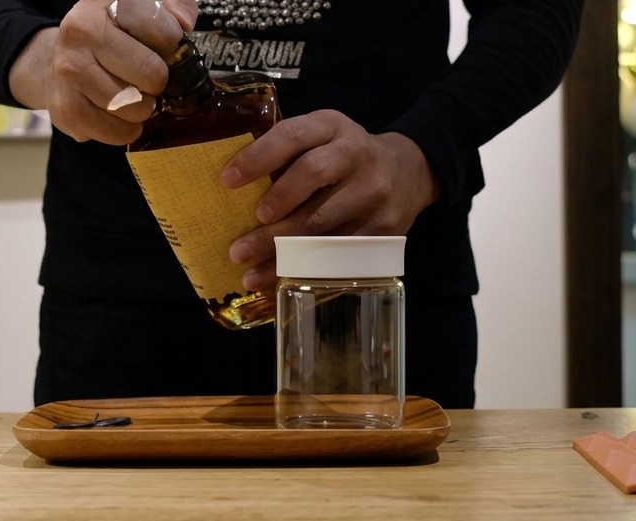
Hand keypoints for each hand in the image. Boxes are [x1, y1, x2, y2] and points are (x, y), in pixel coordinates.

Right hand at [8, 0, 197, 144]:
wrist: (60, 63)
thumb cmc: (113, 38)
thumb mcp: (141, 9)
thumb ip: (173, 6)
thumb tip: (184, 22)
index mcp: (105, 2)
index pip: (163, 30)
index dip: (173, 46)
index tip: (163, 49)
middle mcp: (82, 30)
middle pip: (153, 74)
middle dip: (158, 82)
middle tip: (145, 78)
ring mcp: (70, 70)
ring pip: (137, 108)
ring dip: (143, 108)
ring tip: (131, 95)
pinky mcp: (66, 108)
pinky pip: (119, 133)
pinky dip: (126, 129)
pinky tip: (117, 113)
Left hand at [222, 110, 440, 291]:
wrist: (409, 172)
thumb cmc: (346, 157)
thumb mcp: (322, 138)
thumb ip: (286, 153)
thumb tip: (231, 189)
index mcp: (333, 127)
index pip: (292, 136)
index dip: (258, 158)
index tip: (226, 181)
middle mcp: (357, 154)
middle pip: (311, 177)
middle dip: (272, 212)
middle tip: (239, 246)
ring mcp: (373, 193)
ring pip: (324, 224)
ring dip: (283, 251)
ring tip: (250, 272)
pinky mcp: (384, 228)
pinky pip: (340, 252)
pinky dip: (308, 268)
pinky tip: (283, 279)